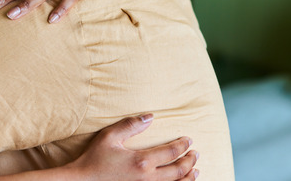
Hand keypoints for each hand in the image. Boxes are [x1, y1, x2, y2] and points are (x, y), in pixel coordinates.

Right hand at [67, 114, 198, 180]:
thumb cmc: (94, 158)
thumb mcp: (109, 137)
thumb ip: (130, 125)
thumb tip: (150, 116)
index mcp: (141, 161)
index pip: (171, 152)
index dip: (183, 145)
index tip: (189, 140)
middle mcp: (148, 178)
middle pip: (178, 170)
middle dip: (190, 161)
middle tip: (196, 153)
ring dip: (189, 177)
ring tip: (195, 170)